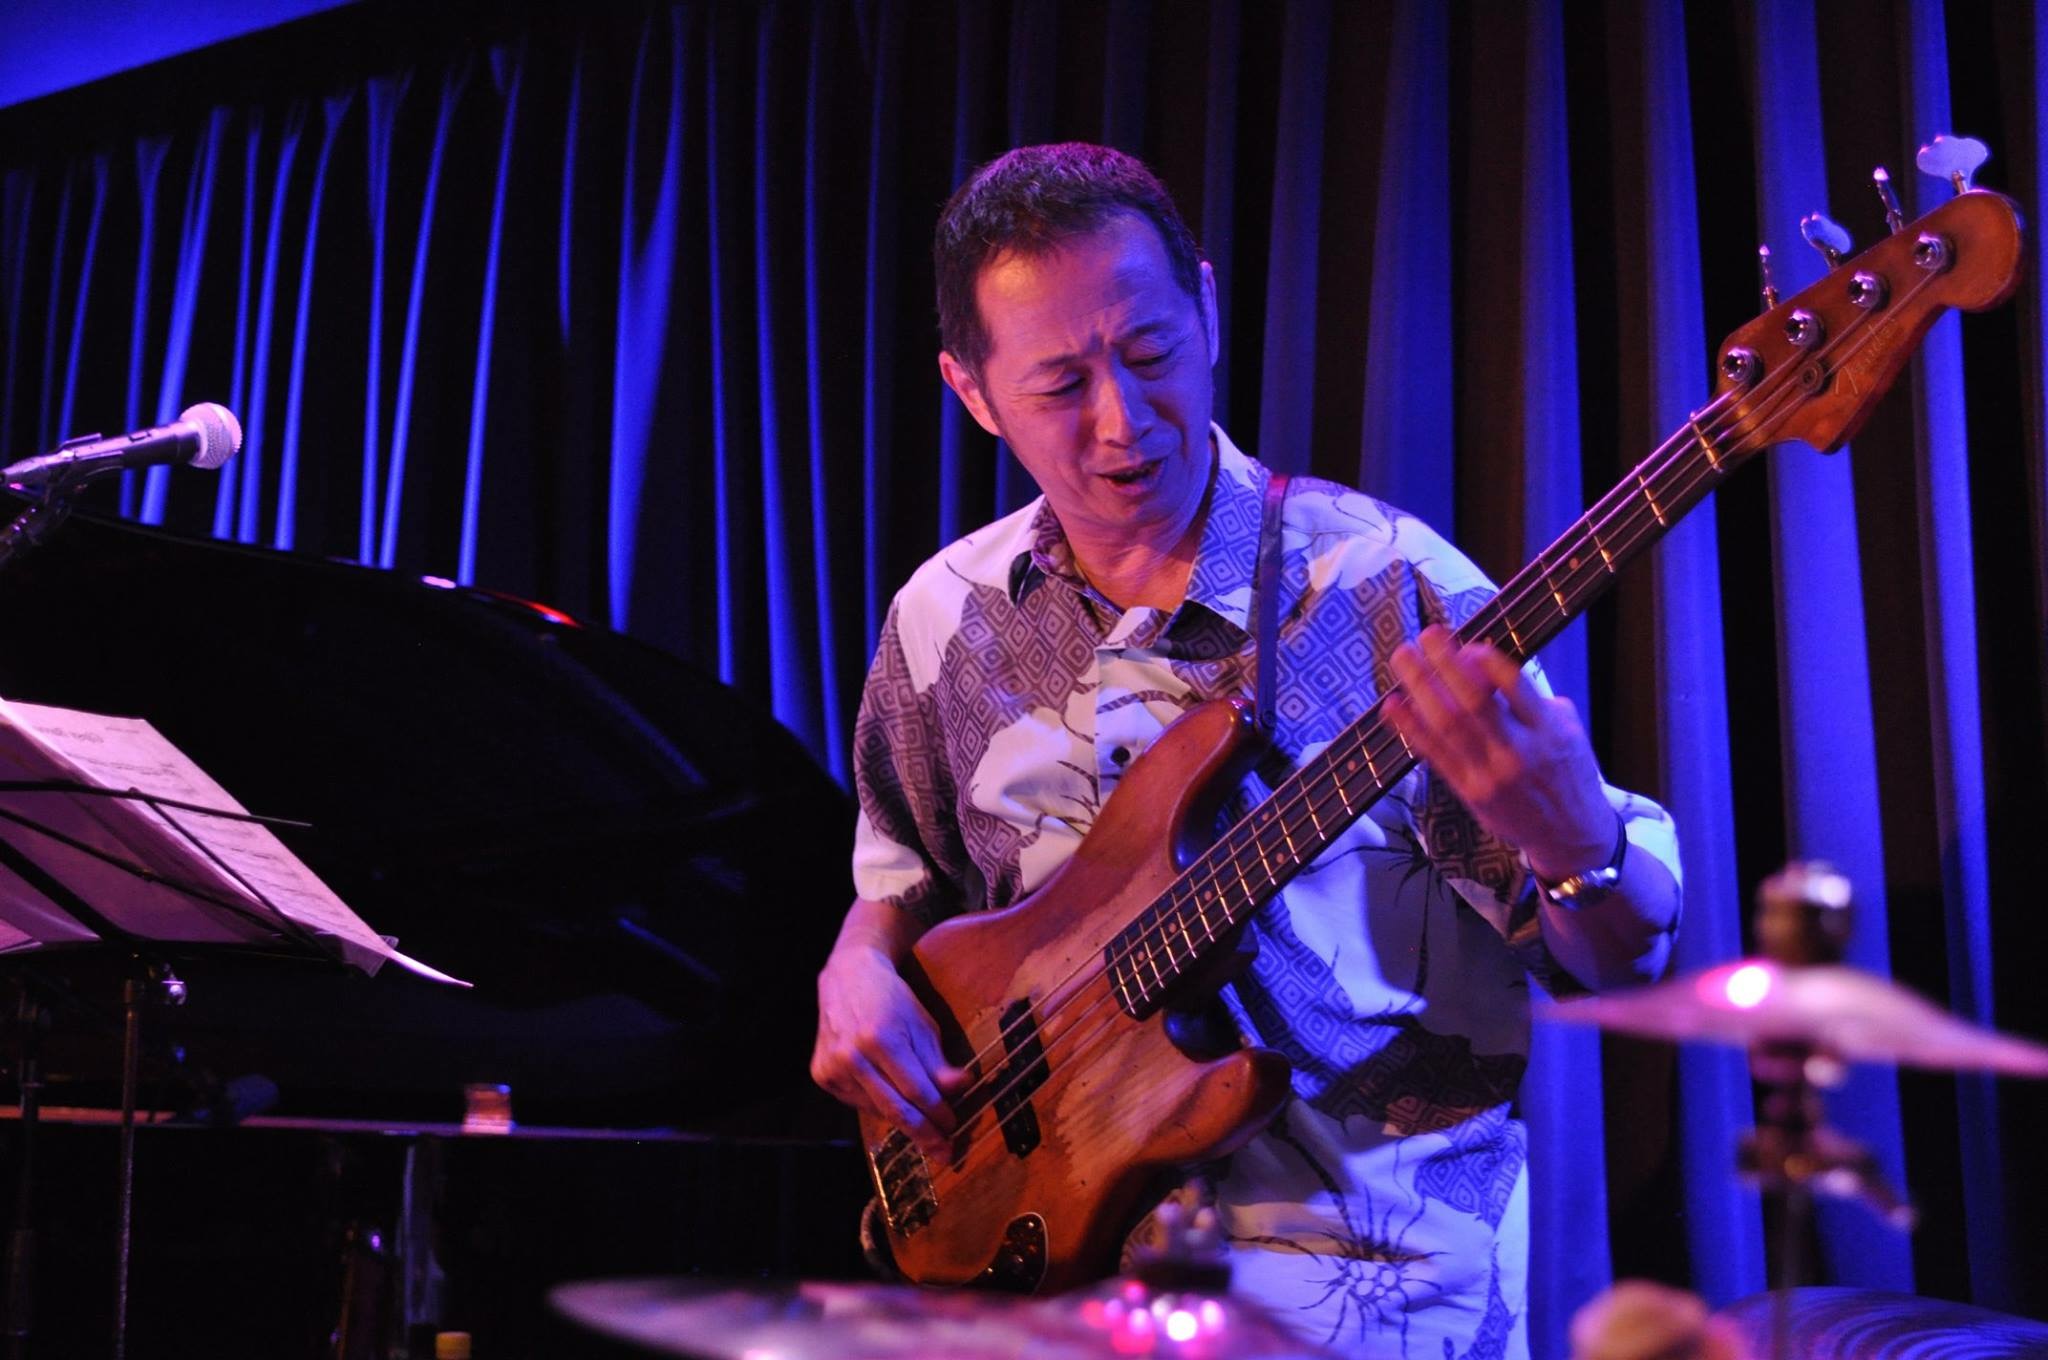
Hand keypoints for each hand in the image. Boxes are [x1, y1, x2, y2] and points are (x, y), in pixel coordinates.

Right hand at [811, 937, 968, 1153]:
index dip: (937, 1112)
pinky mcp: (821, 1075)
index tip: (953, 1127)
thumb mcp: (922, 1023)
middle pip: (894, 1108)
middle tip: (945, 1153)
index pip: (915, 1089)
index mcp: (880, 1038)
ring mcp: (832, 1068)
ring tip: (924, 1124)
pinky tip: (891, 1098)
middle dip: (923, 1134)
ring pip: (877, 1110)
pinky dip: (879, 1106)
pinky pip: (859, 1103)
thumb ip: (938, 1061)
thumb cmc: (892, 999)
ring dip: (903, 1120)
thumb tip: (963, 1088)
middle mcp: (852, 1056)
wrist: (847, 977)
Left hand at [1381, 625, 1615, 879]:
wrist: (1570, 835)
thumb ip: (1531, 701)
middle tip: (1427, 635)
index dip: (1488, 661)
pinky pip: (1435, 755)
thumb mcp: (1567, 731)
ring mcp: (1490, 774)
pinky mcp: (1469, 792)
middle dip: (1446, 664)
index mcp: (1548, 731)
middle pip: (1474, 702)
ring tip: (1404, 658)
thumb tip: (1488, 667)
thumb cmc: (1568, 773)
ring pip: (1448, 726)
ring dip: (1420, 688)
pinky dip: (1411, 727)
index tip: (1469, 643)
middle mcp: (1518, 752)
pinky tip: (1394, 705)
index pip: (1515, 687)